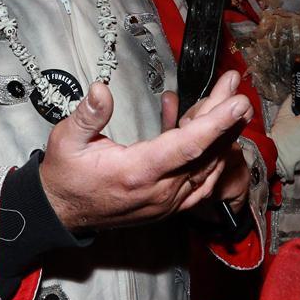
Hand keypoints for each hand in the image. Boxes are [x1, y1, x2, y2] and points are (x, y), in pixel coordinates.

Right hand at [39, 71, 252, 230]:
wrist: (62, 212)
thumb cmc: (66, 176)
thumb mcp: (67, 140)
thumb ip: (88, 115)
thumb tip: (100, 90)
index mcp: (137, 173)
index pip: (188, 147)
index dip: (216, 124)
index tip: (237, 102)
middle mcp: (160, 192)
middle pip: (205, 152)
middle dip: (224, 117)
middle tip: (235, 87)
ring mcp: (168, 201)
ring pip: (208, 166)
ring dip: (221, 134)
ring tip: (227, 102)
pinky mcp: (169, 204)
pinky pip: (203, 181)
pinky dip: (213, 156)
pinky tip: (215, 133)